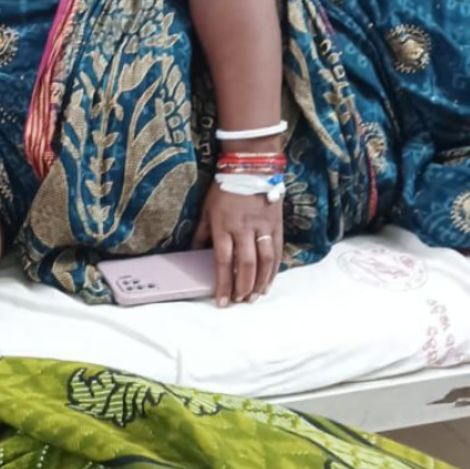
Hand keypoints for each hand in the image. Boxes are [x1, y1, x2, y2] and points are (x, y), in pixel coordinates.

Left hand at [192, 182, 282, 306]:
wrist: (251, 168)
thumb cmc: (224, 190)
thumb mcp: (206, 211)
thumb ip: (201, 234)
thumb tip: (193, 254)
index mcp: (223, 227)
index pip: (222, 262)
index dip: (223, 284)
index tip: (222, 301)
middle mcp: (243, 229)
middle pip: (245, 265)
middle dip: (242, 287)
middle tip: (239, 301)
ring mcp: (262, 227)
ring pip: (264, 261)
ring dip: (259, 282)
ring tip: (254, 297)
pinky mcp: (276, 225)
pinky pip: (277, 252)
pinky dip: (274, 270)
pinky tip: (268, 282)